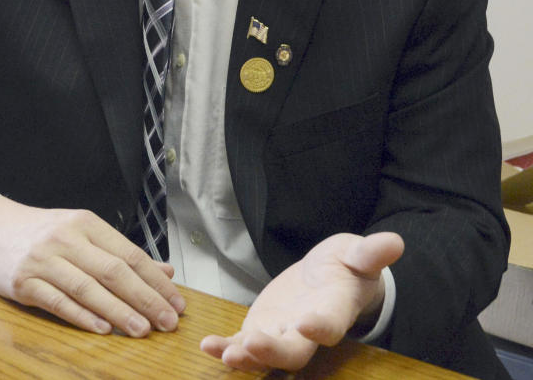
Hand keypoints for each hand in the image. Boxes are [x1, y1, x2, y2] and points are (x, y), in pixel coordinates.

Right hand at [0, 192, 184, 336]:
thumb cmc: (45, 233)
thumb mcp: (83, 233)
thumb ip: (121, 253)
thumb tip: (165, 273)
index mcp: (86, 223)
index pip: (128, 253)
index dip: (155, 281)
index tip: (177, 304)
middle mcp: (66, 238)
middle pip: (112, 271)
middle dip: (144, 298)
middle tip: (168, 322)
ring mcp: (43, 260)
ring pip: (87, 288)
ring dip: (118, 311)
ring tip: (142, 330)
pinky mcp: (24, 282)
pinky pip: (57, 301)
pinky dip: (81, 316)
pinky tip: (103, 329)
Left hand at [200, 231, 403, 372]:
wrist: (328, 279)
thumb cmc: (347, 266)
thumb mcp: (357, 253)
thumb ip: (370, 253)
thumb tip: (393, 242)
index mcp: (334, 309)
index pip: (330, 323)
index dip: (320, 327)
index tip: (307, 324)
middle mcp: (308, 331)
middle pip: (294, 352)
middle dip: (273, 352)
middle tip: (253, 345)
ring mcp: (283, 334)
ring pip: (265, 356)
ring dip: (245, 358)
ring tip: (224, 355)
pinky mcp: (261, 331)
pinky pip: (242, 346)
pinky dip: (226, 348)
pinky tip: (207, 346)